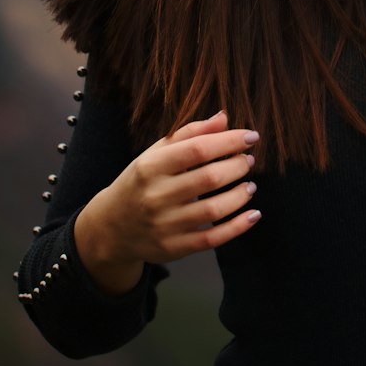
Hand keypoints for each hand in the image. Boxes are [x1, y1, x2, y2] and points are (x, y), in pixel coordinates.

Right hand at [74, 111, 260, 294]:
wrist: (111, 227)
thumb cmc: (142, 181)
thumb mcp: (156, 153)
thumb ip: (190, 133)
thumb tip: (224, 117)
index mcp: (151, 167)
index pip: (197, 150)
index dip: (229, 141)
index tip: (251, 137)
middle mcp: (156, 196)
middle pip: (208, 179)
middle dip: (237, 167)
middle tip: (249, 161)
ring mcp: (164, 225)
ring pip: (212, 210)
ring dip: (239, 195)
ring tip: (250, 185)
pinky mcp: (173, 248)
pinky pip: (211, 239)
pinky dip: (237, 227)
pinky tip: (253, 214)